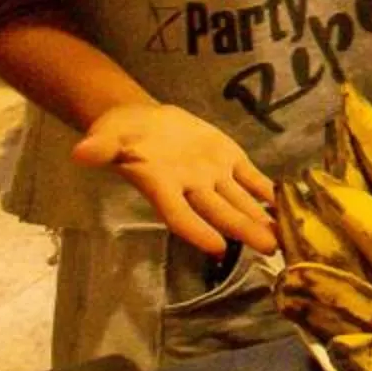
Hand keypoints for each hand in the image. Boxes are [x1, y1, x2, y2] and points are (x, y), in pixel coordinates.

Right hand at [72, 103, 275, 255]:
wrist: (141, 120)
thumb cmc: (120, 134)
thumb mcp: (107, 138)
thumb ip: (101, 148)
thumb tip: (80, 153)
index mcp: (162, 187)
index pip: (180, 216)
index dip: (197, 231)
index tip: (218, 247)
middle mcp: (191, 188)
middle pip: (220, 214)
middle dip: (245, 230)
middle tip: (272, 250)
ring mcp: (213, 176)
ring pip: (241, 201)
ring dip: (263, 218)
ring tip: (288, 236)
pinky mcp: (229, 160)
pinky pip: (252, 179)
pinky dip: (269, 191)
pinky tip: (291, 203)